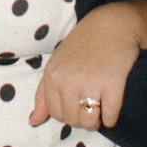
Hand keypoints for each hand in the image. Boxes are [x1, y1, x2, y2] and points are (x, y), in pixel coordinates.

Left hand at [33, 7, 145, 130]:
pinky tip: (111, 111)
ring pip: (88, 122)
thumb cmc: (83, 44)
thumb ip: (43, 93)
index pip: (55, 113)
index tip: (76, 106)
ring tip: (100, 111)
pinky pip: (109, 116)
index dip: (67, 114)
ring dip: (95, 122)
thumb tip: (33, 122)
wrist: (113, 24)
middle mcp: (68, 80)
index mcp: (53, 75)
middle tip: (90, 108)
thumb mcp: (56, 64)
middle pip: (71, 119)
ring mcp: (90, 82)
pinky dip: (110, 119)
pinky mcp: (112, 84)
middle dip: (81, 119)